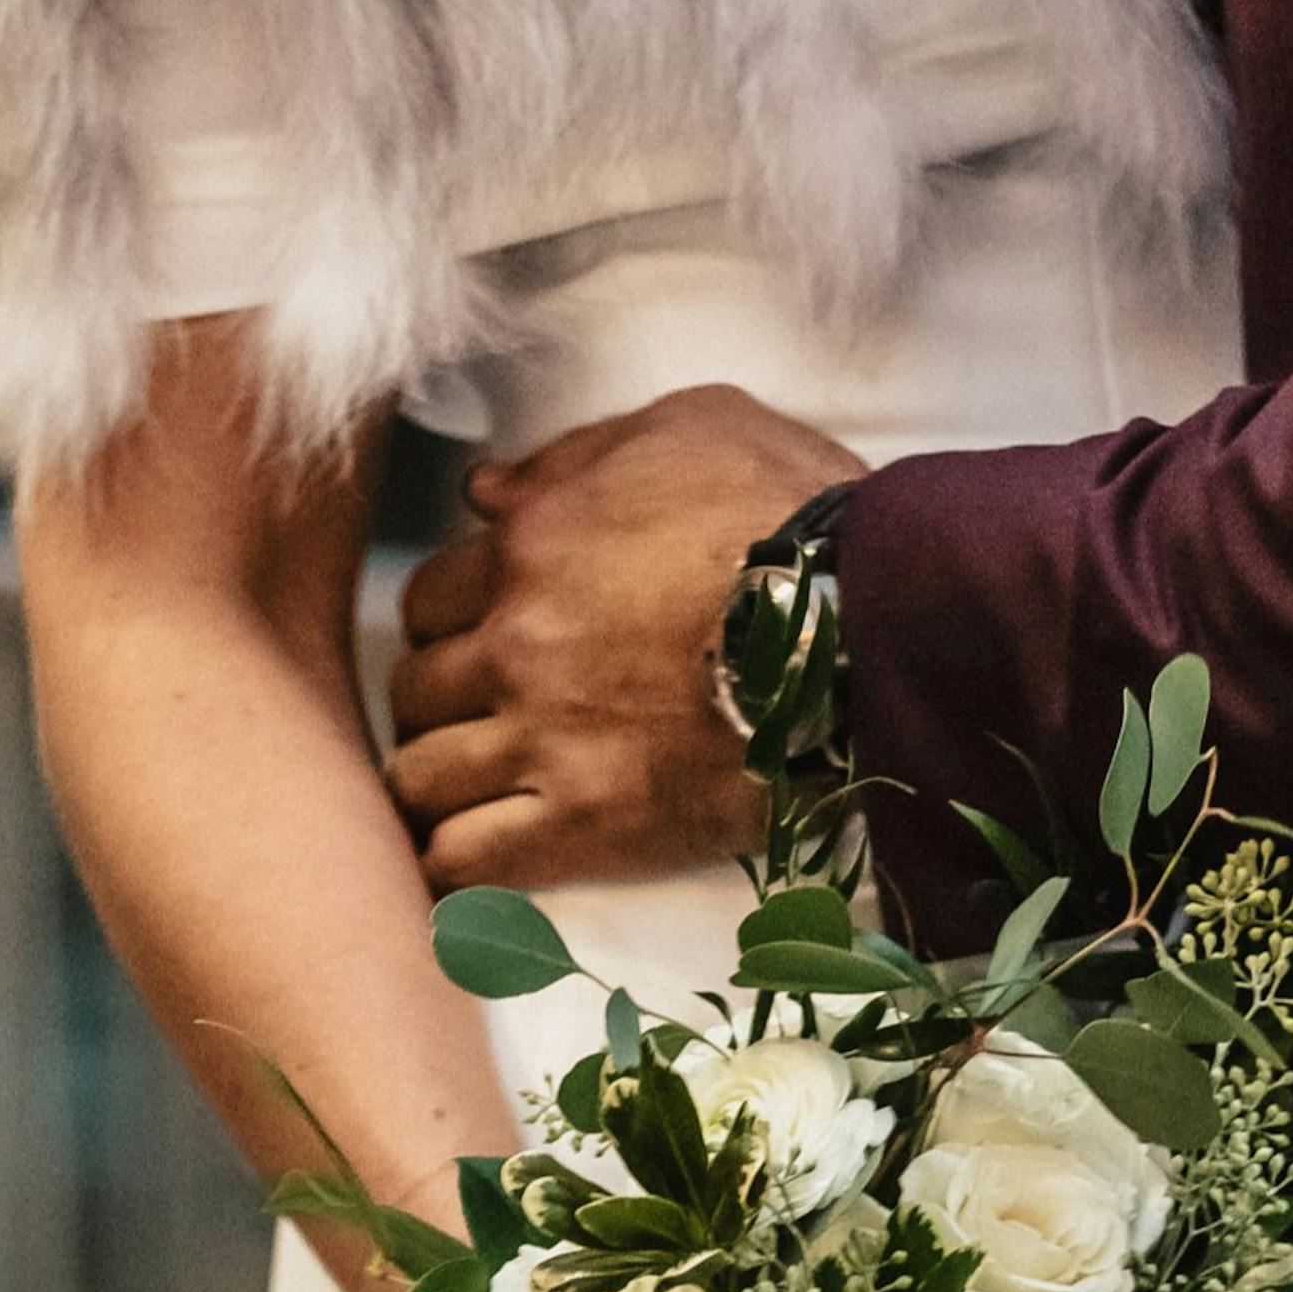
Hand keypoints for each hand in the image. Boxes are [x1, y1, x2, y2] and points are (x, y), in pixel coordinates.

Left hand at [388, 386, 865, 893]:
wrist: (877, 625)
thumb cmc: (799, 516)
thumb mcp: (691, 428)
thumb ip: (575, 455)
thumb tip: (482, 490)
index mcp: (529, 547)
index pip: (427, 599)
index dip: (455, 624)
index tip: (490, 643)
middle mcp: (517, 644)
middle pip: (415, 690)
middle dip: (443, 705)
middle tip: (488, 722)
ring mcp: (549, 739)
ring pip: (421, 778)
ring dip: (442, 786)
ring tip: (480, 797)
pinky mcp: (594, 823)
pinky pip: (468, 859)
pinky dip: (457, 863)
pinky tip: (473, 862)